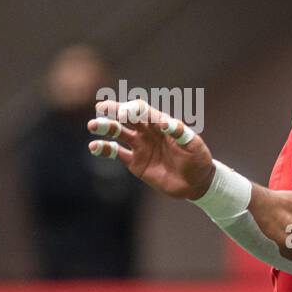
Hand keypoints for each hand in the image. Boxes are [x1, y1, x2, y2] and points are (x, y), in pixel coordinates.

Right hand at [87, 99, 214, 199]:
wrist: (196, 183)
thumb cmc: (198, 160)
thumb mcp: (194, 145)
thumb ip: (181, 133)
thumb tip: (165, 122)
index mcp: (162, 123)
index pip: (144, 111)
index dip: (133, 110)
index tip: (124, 114)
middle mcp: (148, 132)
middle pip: (127, 117)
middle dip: (113, 111)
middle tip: (100, 108)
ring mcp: (140, 146)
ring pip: (118, 132)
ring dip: (105, 127)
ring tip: (92, 126)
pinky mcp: (135, 162)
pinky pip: (116, 153)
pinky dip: (104, 149)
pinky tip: (94, 146)